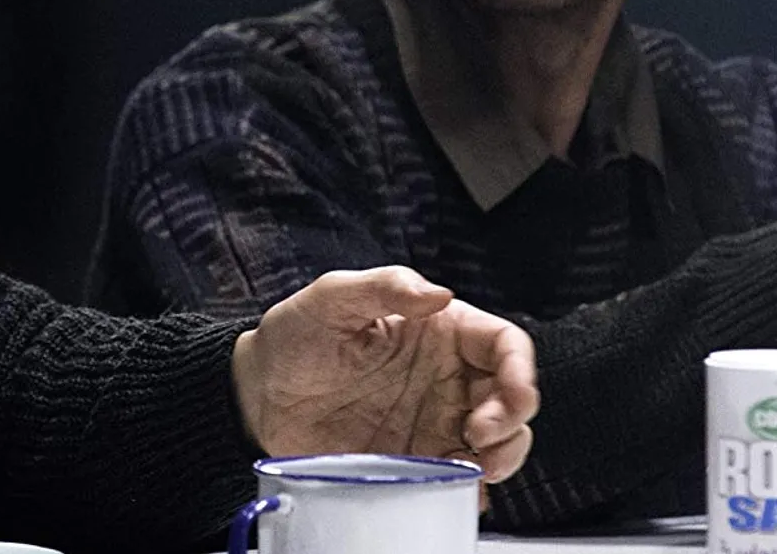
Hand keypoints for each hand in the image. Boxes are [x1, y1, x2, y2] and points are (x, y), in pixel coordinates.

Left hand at [231, 266, 538, 482]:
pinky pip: (462, 477)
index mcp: (439, 329)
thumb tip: (439, 294)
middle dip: (513, 421)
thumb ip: (383, 287)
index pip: (504, 344)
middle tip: (480, 437)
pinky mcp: (419, 459)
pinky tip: (455, 488)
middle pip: (512, 398)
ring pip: (500, 442)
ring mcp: (436, 421)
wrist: (256, 395)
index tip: (512, 396)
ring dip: (503, 457)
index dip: (520, 369)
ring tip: (473, 466)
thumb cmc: (294, 337)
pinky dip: (471, 487)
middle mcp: (448, 376)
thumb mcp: (330, 298)